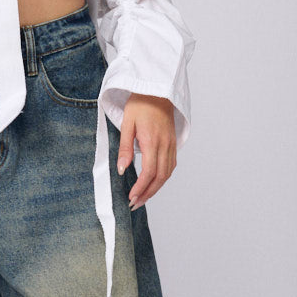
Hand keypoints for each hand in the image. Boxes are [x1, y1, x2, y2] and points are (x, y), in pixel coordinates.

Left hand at [117, 94, 176, 209]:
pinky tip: (154, 183)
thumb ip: (125, 148)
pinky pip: (171, 165)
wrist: (158, 91)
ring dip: (156, 188)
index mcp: (152, 141)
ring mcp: (171, 145)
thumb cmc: (140, 104)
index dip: (141, 188)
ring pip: (167, 174)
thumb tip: (122, 169)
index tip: (131, 198)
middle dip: (148, 193)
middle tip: (135, 204)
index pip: (149, 172)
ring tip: (143, 198)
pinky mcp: (173, 144)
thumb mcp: (127, 124)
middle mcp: (165, 145)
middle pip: (160, 177)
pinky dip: (163, 178)